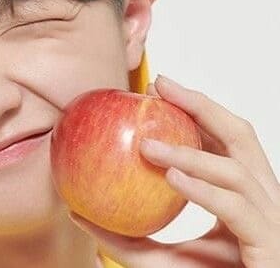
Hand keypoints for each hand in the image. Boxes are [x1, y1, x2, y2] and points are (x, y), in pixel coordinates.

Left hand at [68, 75, 279, 266]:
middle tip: (159, 86)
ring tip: (147, 146)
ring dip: (189, 153)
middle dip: (200, 105)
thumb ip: (126, 236)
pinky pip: (236, 208)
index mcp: (240, 191)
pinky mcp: (270, 244)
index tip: (154, 89)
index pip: (221, 136)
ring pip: (234, 170)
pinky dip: (203, 190)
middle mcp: (262, 198)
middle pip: (240, 135)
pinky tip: (172, 178)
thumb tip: (75, 212)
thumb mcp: (160, 257)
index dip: (192, 107)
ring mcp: (270, 219)